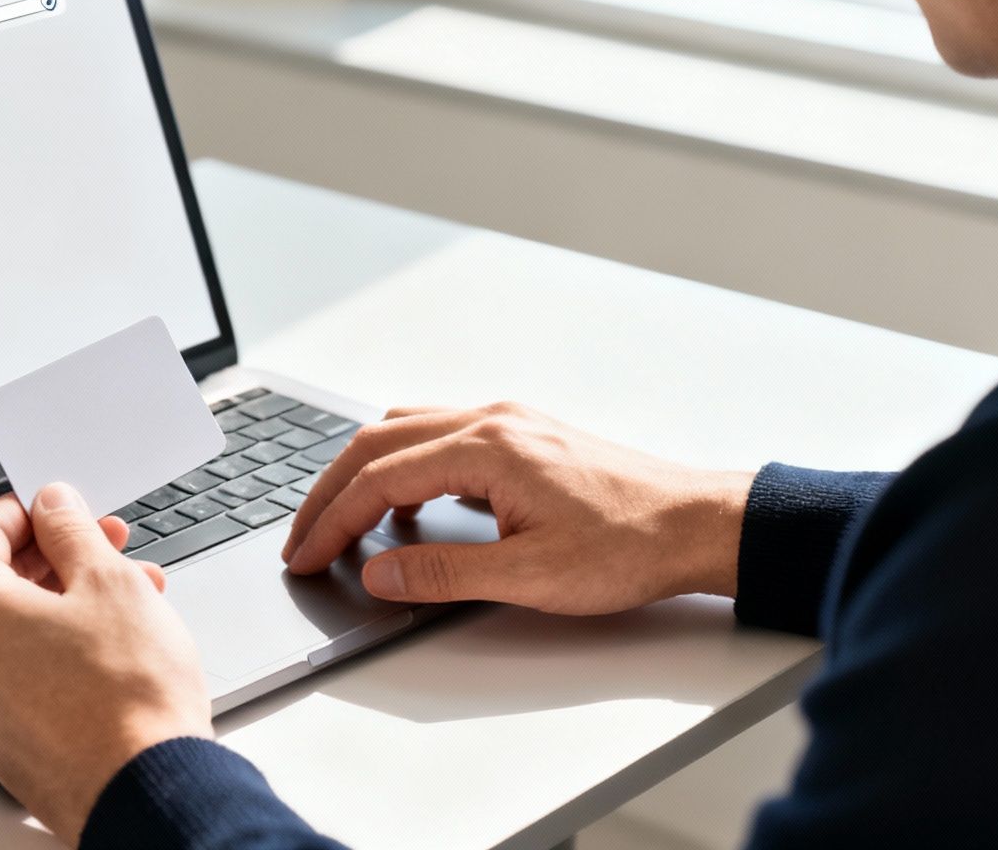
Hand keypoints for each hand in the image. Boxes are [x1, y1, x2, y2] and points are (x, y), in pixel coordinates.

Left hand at [0, 485, 212, 843]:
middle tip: (108, 546)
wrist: (143, 788)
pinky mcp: (6, 742)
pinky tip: (117, 648)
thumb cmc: (125, 694)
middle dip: (59, 557)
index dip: (26, 509)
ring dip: (70, 604)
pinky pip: (26, 677)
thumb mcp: (107, 581)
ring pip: (18, 632)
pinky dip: (63, 652)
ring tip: (134, 598)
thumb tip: (53, 506)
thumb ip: (71, 531)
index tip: (58, 506)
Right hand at [283, 402, 753, 612]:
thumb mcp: (529, 576)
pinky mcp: (523, 437)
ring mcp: (508, 423)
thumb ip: (443, 573)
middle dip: (329, 493)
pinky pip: (439, 438)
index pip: (379, 479)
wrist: (696, 524)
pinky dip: (404, 468)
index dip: (330, 521)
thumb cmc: (629, 545)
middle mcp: (492, 421)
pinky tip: (408, 510)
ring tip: (340, 523)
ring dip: (363, 474)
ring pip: (405, 431)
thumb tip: (379, 572)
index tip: (304, 556)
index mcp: (487, 448)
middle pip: (378, 443)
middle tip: (301, 539)